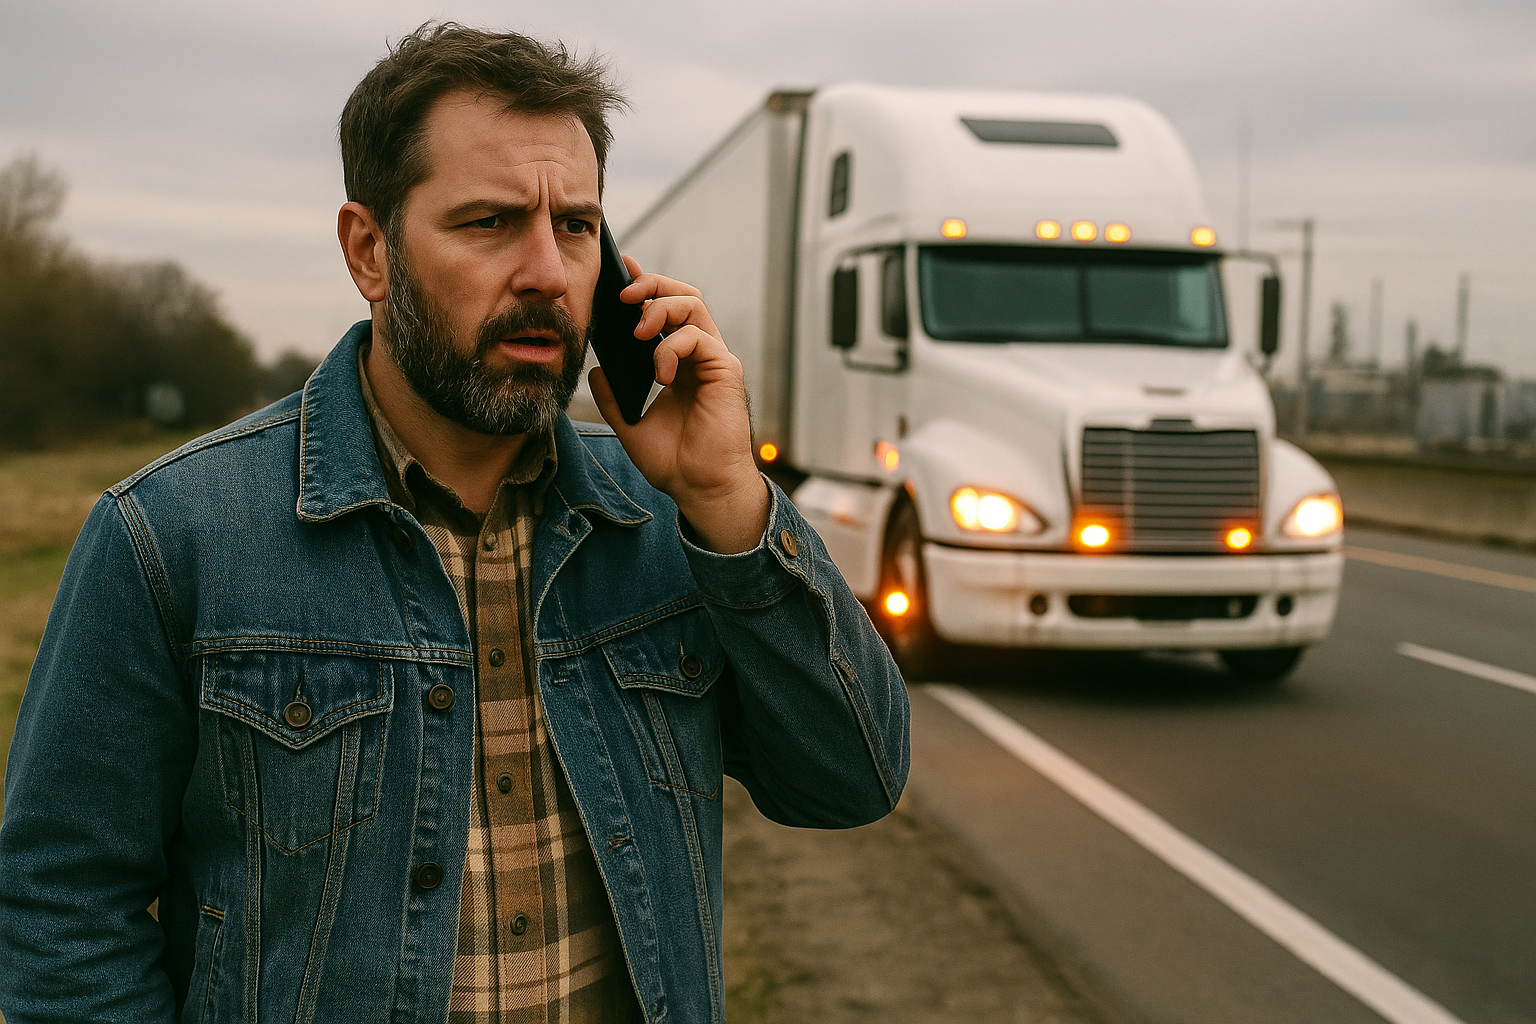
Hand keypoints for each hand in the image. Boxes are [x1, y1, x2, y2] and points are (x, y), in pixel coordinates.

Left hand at [589, 255, 769, 553]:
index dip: (645, 288)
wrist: (700, 489)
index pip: (665, 311)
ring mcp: (714, 360)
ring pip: (693, 305)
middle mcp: (699, 355)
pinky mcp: (726, 371)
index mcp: (680, 362)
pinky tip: (660, 374)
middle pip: (682, 295)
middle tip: (623, 295)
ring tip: (638, 330)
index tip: (619, 275)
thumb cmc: (675, 462)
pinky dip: (672, 348)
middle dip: (652, 286)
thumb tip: (596, 369)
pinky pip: (699, 339)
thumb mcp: (630, 425)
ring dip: (661, 308)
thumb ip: (613, 397)